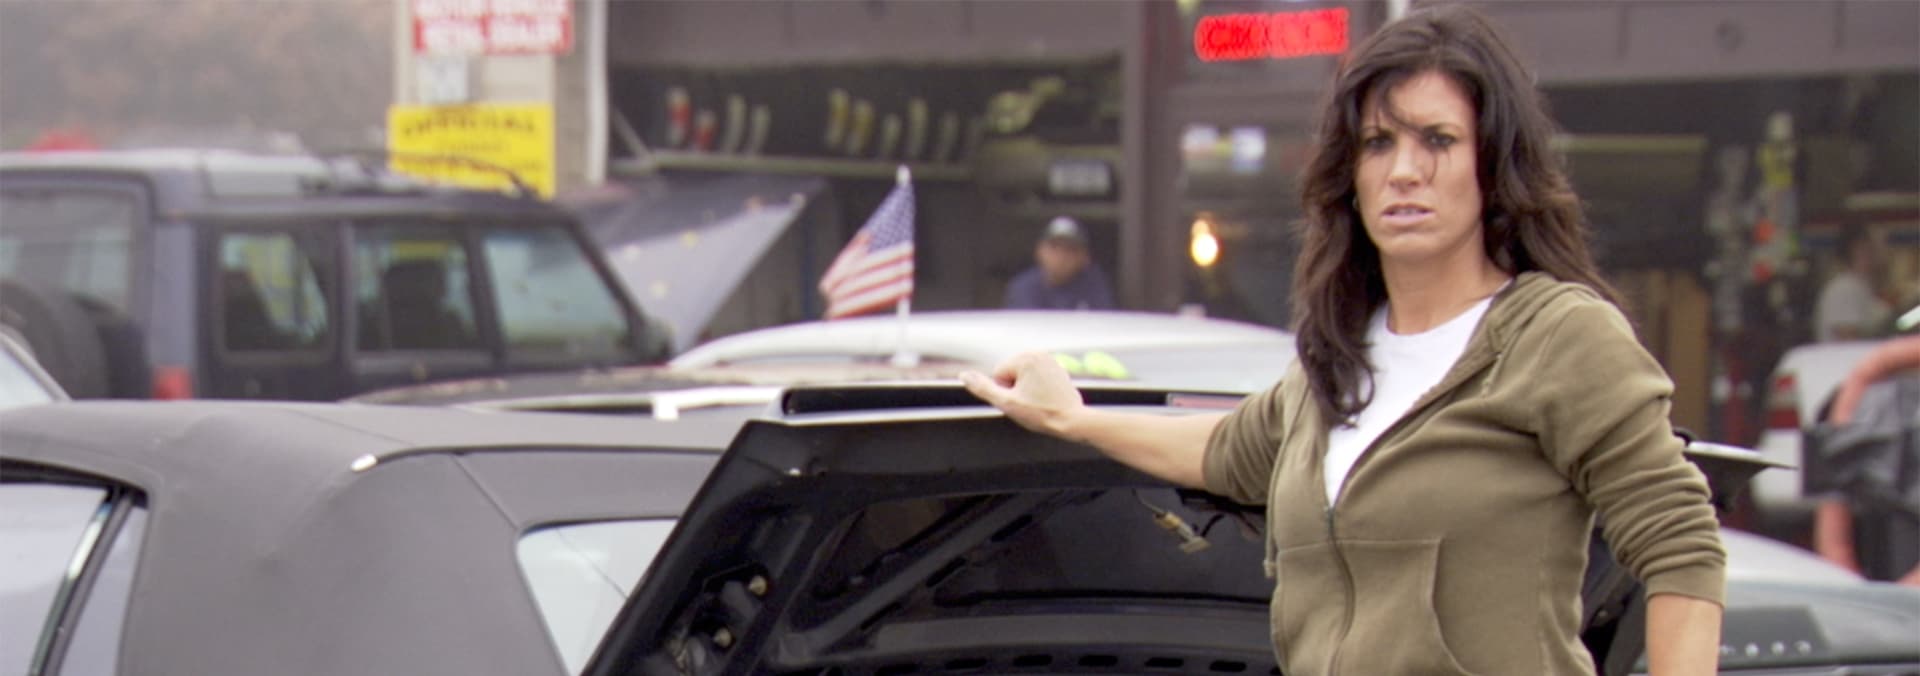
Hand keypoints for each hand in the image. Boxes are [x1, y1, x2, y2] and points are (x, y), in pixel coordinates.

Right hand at [961, 352, 1084, 437]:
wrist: (1073, 421)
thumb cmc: (1042, 414)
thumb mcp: (1007, 404)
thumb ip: (983, 388)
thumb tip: (964, 376)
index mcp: (1026, 358)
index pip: (998, 374)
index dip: (1006, 392)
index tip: (1023, 401)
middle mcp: (1039, 353)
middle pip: (1010, 374)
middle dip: (1016, 389)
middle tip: (1031, 403)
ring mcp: (1050, 360)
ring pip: (1023, 377)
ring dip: (1026, 390)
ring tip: (1040, 402)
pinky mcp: (1057, 369)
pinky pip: (1037, 379)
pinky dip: (1039, 389)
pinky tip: (1048, 399)